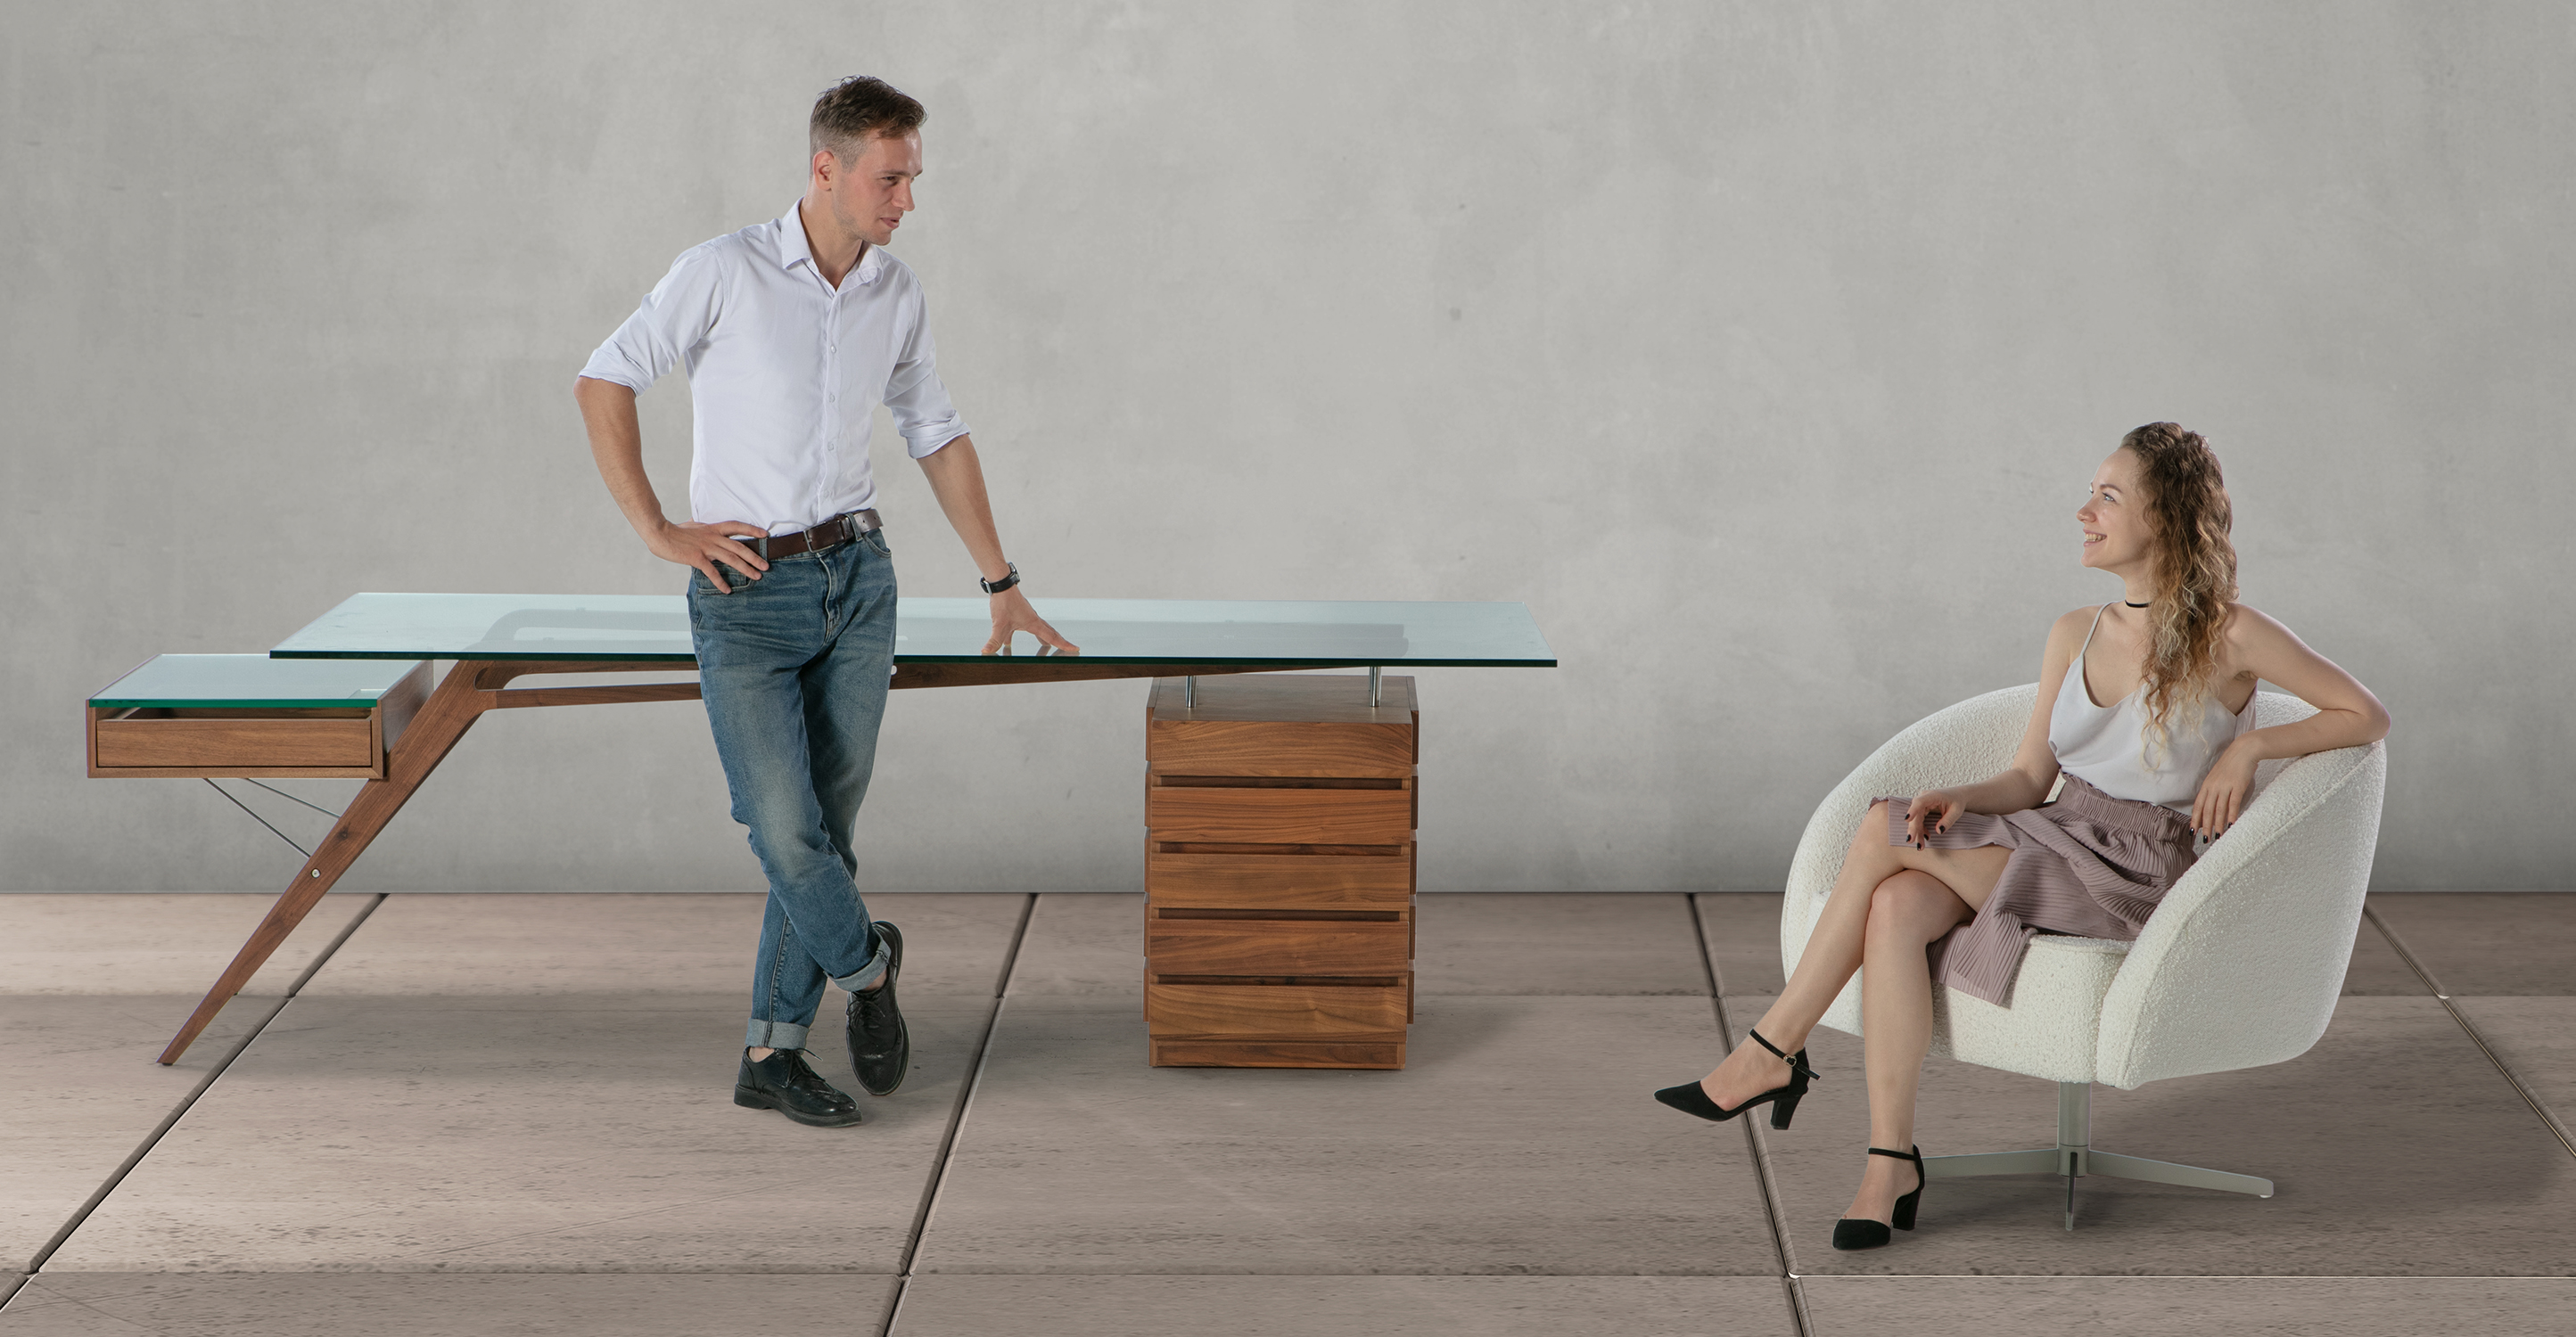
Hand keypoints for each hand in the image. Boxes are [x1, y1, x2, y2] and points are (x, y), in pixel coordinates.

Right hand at [646, 519, 768, 593]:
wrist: (660, 533)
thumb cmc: (674, 530)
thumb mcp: (691, 524)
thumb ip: (699, 525)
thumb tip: (696, 519)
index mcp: (713, 528)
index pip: (737, 526)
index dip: (752, 530)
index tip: (765, 535)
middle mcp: (713, 537)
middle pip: (739, 547)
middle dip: (755, 557)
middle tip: (766, 566)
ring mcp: (706, 548)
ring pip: (731, 559)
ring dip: (746, 569)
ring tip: (756, 577)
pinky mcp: (697, 558)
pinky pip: (712, 572)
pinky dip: (721, 582)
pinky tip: (727, 590)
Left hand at [982, 586, 1078, 654]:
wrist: (1001, 585)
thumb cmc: (1004, 602)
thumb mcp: (999, 624)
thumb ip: (994, 640)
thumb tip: (986, 651)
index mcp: (1033, 623)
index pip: (1051, 637)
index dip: (1064, 644)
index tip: (1075, 648)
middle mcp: (1033, 619)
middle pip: (1050, 632)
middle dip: (1059, 641)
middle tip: (1069, 647)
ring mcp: (1027, 615)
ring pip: (1040, 628)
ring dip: (1045, 637)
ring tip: (1045, 645)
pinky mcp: (1019, 613)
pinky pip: (1026, 626)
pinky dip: (1024, 633)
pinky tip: (1009, 641)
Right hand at [1904, 789, 1963, 848]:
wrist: (1958, 796)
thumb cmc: (1957, 801)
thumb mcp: (1956, 811)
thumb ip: (1948, 820)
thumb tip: (1938, 831)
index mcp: (1932, 796)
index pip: (1920, 802)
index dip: (1912, 810)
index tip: (1907, 819)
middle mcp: (1924, 799)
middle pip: (1916, 814)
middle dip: (1913, 828)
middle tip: (1910, 840)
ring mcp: (1922, 805)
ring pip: (1916, 820)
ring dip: (1917, 833)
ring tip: (1920, 846)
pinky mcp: (1922, 811)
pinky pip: (1919, 822)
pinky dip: (1921, 831)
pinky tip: (1925, 838)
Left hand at [2191, 740, 2258, 839]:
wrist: (2244, 750)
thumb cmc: (2233, 764)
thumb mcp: (2219, 777)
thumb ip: (2215, 790)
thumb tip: (2215, 805)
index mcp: (2207, 785)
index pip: (2198, 805)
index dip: (2195, 819)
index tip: (2193, 831)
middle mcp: (2213, 786)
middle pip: (2207, 810)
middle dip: (2205, 826)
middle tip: (2205, 839)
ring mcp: (2225, 786)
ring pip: (2218, 809)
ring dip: (2218, 824)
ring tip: (2218, 836)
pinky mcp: (2237, 785)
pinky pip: (2233, 803)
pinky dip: (2231, 816)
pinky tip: (2231, 825)